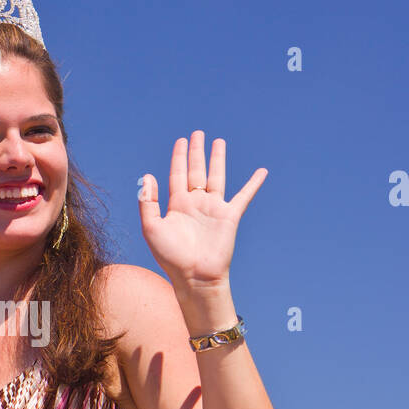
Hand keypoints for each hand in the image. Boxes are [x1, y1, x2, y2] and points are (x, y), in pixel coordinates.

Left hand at [137, 132, 266, 288]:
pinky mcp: (229, 216)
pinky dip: (253, 184)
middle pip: (196, 170)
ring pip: (216, 177)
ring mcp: (213, 209)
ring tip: (218, 141)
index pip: (178, 174)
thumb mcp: (152, 228)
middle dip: (196, 152)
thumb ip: (148, 202)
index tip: (181, 141)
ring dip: (217, 159)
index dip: (179, 157)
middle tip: (197, 133)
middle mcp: (195, 203)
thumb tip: (147, 176)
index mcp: (177, 205)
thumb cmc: (171, 256)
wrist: (194, 275)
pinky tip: (261, 172)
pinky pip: (244, 196)